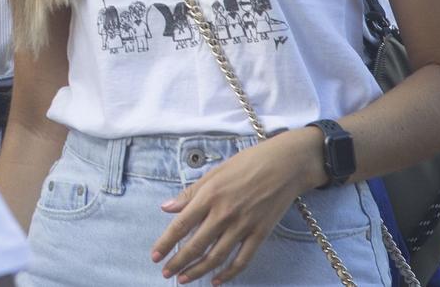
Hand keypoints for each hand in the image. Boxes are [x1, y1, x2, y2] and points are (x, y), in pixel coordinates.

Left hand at [152, 130, 324, 282]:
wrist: (285, 165)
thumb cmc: (247, 163)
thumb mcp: (214, 173)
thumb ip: (190, 193)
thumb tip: (167, 207)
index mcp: (209, 196)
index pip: (181, 225)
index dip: (165, 243)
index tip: (155, 256)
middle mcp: (224, 214)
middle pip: (196, 245)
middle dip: (178, 262)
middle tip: (166, 273)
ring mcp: (243, 226)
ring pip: (216, 257)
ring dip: (198, 271)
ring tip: (184, 279)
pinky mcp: (260, 234)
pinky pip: (242, 260)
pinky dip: (228, 274)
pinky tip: (216, 280)